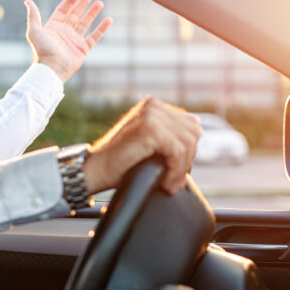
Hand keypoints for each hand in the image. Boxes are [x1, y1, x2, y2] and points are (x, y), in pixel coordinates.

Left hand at [25, 0, 112, 81]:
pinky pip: (94, 36)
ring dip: (92, 12)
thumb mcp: (34, 30)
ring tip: (99, 2)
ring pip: (85, 23)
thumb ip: (33, 15)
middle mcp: (64, 32)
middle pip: (76, 13)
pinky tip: (108, 19)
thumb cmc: (42, 50)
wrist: (52, 68)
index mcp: (54, 27)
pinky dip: (101, 28)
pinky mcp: (83, 49)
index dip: (71, 0)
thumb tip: (28, 0)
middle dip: (83, 2)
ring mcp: (74, 40)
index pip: (63, 10)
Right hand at [82, 98, 201, 194]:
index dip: (188, 153)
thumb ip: (169, 138)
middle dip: (187, 161)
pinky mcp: (149, 128)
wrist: (94, 171)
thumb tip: (195, 145)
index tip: (176, 173)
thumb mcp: (149, 145)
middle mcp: (153, 105)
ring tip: (169, 184)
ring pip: (188, 143)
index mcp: (154, 106)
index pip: (190, 126)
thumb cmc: (119, 164)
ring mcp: (151, 114)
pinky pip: (178, 151)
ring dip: (181, 169)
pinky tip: (166, 184)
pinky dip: (176, 171)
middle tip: (173, 181)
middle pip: (193, 133)